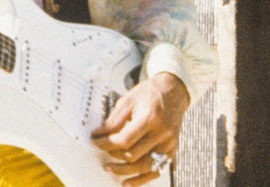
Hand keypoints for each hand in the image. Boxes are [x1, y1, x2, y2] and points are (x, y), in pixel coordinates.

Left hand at [91, 72, 189, 186]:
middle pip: (134, 154)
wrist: (173, 92)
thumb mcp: (128, 100)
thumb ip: (114, 120)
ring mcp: (169, 144)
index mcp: (150, 118)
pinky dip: (142, 179)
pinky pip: (156, 171)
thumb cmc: (150, 93)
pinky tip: (128, 182)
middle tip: (102, 150)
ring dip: (124, 171)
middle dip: (113, 154)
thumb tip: (100, 135)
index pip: (124, 140)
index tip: (95, 141)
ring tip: (109, 168)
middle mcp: (162, 133)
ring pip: (145, 166)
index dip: (106, 143)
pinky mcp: (172, 150)